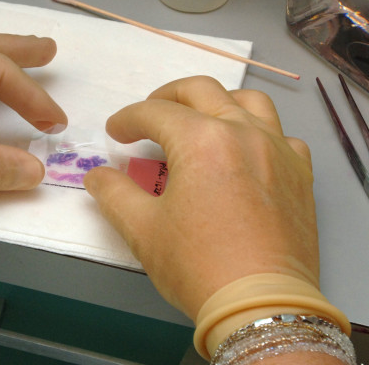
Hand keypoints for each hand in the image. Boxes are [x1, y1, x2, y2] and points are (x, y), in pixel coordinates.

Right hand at [84, 76, 317, 319]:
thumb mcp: (141, 229)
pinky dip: (258, 133)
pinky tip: (245, 153)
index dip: (127, 119)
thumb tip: (96, 175)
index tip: (114, 133)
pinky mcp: (299, 173)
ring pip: (248, 101)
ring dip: (217, 102)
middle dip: (167, 96)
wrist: (261, 305)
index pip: (155, 113)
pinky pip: (280, 135)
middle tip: (148, 116)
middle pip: (201, 91)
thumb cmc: (197, 265)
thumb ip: (113, 193)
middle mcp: (243, 132)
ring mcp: (278, 149)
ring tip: (199, 120)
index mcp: (201, 140)